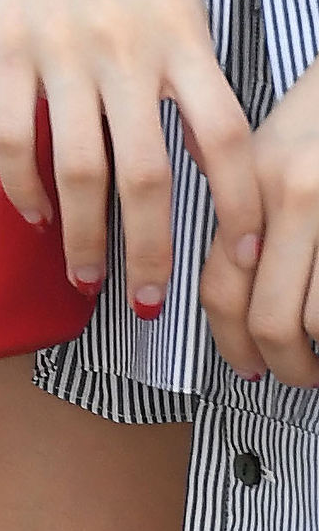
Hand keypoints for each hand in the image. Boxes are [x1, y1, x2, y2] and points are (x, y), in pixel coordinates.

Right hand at [0, 0, 258, 310]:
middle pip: (147, 179)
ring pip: (77, 171)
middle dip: (150, 254)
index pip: (225, 146)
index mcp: (182, 36)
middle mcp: (127, 50)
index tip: (237, 257)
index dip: (235, 212)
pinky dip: (22, 186)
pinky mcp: (9, 42)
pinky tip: (32, 210)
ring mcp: (63, 49)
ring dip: (84, 236)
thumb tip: (200, 151)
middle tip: (147, 301)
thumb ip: (190, 65)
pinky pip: (14, 134)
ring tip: (87, 273)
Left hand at [201, 58, 318, 385]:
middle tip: (300, 376)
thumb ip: (249, 214)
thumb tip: (236, 299)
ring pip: (316, 322)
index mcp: (253, 183)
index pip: (220, 287)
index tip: (247, 367)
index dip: (231, 343)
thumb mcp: (275, 154)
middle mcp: (293, 197)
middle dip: (284, 367)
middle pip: (270, 319)